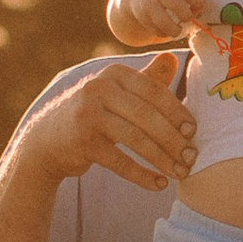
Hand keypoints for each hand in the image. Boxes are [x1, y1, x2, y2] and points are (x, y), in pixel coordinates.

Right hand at [21, 49, 194, 195]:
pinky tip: (159, 184)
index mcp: (114, 74)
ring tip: (181, 173)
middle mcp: (98, 89)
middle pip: (146, 116)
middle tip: (192, 157)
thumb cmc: (94, 113)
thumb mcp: (117, 91)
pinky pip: (120, 162)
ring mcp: (88, 116)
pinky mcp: (82, 143)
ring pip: (135, 139)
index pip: (154, 91)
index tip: (194, 131)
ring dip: (162, 159)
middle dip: (173, 139)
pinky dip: (142, 175)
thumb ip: (146, 78)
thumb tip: (173, 57)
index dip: (177, 112)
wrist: (48, 138)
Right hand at [110, 0, 210, 45]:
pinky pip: (157, 30)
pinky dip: (165, 33)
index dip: (198, 3)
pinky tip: (167, 30)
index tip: (196, 7)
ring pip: (164, 22)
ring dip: (175, 30)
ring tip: (178, 29)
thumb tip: (201, 15)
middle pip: (178, 6)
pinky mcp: (142, 16)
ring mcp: (148, 3)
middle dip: (187, 16)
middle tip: (187, 18)